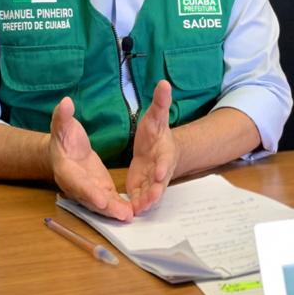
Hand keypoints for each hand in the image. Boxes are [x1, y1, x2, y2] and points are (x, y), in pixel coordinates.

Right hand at [49, 97, 132, 220]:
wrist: (64, 149)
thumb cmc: (63, 136)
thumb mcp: (63, 125)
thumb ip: (63, 117)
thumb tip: (65, 102)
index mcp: (64, 169)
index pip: (76, 182)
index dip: (88, 192)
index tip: (101, 198)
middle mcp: (75, 184)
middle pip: (90, 199)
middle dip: (106, 207)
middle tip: (122, 213)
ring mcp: (87, 189)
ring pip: (100, 203)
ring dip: (114, 211)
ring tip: (129, 216)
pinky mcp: (98, 189)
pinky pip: (107, 200)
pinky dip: (117, 206)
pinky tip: (131, 211)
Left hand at [126, 80, 177, 214]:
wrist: (159, 146)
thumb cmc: (157, 131)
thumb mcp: (156, 116)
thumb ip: (160, 102)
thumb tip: (164, 82)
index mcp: (164, 151)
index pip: (165, 158)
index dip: (162, 165)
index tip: (159, 171)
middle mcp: (160, 168)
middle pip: (160, 181)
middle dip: (155, 190)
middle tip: (150, 198)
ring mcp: (152, 180)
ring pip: (150, 193)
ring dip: (145, 202)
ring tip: (139, 210)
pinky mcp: (142, 187)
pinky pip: (140, 198)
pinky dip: (136, 205)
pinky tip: (128, 212)